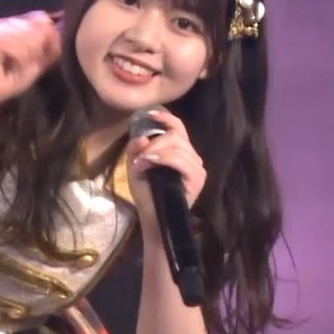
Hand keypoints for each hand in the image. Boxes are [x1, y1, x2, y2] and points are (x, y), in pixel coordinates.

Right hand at [0, 11, 60, 106]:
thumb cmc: (12, 77)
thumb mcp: (39, 62)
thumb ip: (51, 47)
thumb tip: (64, 30)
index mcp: (19, 24)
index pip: (42, 18)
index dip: (47, 35)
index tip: (40, 54)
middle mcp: (9, 22)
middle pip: (38, 27)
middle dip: (37, 49)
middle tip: (24, 62)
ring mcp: (0, 28)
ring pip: (30, 37)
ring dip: (28, 56)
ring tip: (16, 64)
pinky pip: (19, 48)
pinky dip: (20, 59)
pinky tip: (10, 64)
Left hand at [127, 107, 206, 238]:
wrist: (154, 219)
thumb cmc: (147, 194)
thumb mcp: (136, 167)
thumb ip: (136, 150)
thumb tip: (142, 137)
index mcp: (181, 152)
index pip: (179, 128)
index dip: (166, 118)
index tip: (151, 114)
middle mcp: (192, 157)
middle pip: (176, 136)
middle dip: (155, 143)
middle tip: (139, 158)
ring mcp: (197, 168)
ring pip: (177, 147)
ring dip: (155, 152)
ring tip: (141, 164)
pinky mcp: (197, 179)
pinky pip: (181, 160)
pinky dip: (164, 158)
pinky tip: (151, 162)